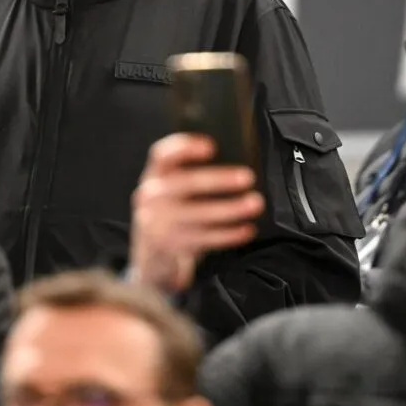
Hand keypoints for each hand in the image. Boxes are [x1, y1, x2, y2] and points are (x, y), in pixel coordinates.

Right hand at [129, 134, 263, 293]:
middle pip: (185, 182)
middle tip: (248, 177)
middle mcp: (152, 197)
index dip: (185, 147)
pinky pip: (205, 239)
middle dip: (219, 179)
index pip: (162, 155)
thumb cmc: (169, 215)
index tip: (211, 146)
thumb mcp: (170, 192)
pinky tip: (246, 229)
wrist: (150, 259)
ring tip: (254, 203)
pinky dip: (229, 234)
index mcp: (153, 176)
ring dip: (231, 208)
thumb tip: (234, 159)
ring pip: (198, 214)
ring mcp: (158, 223)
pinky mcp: (171, 246)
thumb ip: (190, 175)